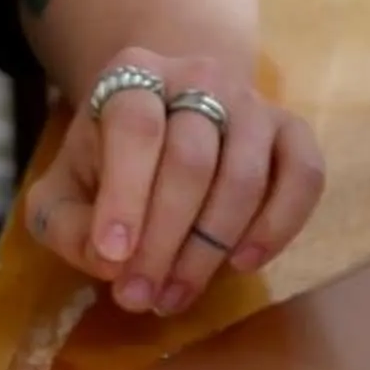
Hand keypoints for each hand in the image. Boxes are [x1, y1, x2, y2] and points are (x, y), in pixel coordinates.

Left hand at [23, 54, 324, 318]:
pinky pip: (304, 175)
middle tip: (139, 297)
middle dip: (164, 238)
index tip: (112, 256)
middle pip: (192, 157)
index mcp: (134, 73)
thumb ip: (65, 222)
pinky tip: (243, 262)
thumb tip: (110, 259)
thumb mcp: (64, 185)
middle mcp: (200, 74)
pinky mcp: (291, 130)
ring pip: (244, 175)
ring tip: (175, 296)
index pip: (136, 125)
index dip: (125, 194)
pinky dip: (279, 224)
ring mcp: (252, 101)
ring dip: (210, 248)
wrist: (168, 113)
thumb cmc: (109, 158)